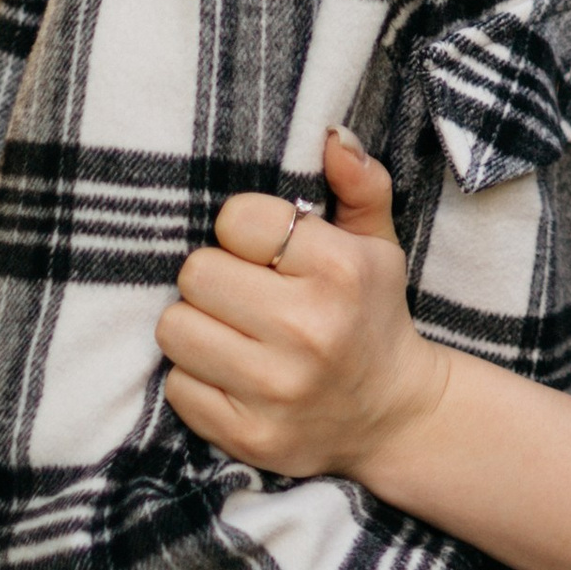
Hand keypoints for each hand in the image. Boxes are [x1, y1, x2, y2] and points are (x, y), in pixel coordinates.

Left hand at [158, 129, 447, 488]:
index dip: (243, 231)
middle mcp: (309, 329)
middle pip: (196, 274)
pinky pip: (178, 387)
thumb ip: (359, 183)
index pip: (236, 220)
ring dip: (198, 328)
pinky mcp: (249, 435)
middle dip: (216, 280)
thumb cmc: (372, 313)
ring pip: (176, 329)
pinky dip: (198, 378)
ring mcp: (277, 388)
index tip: (265, 252)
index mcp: (339, 269)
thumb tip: (330, 134)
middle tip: (245, 294)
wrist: (394, 414)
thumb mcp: (378, 243)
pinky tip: (234, 375)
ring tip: (235, 333)